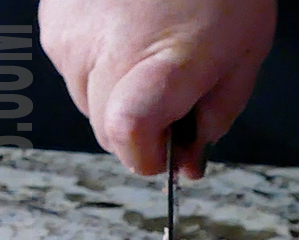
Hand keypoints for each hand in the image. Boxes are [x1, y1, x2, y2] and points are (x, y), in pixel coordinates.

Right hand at [39, 0, 275, 177]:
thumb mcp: (245, 53)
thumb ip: (218, 115)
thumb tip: (189, 159)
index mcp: (161, 63)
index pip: (127, 136)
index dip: (147, 157)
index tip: (167, 153)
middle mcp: (105, 52)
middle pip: (108, 132)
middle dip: (142, 131)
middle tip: (173, 95)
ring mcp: (72, 36)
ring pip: (88, 103)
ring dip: (118, 97)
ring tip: (150, 52)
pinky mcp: (54, 21)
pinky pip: (72, 70)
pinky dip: (99, 66)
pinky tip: (128, 35)